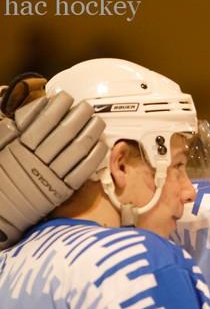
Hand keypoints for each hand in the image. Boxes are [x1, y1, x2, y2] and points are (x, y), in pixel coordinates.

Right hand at [0, 91, 106, 248]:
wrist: (1, 211)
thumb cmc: (2, 177)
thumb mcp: (2, 149)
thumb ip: (12, 130)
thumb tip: (33, 110)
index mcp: (21, 148)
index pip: (44, 121)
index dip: (58, 107)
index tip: (66, 97)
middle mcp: (38, 159)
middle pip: (65, 132)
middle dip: (79, 115)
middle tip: (87, 106)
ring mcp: (52, 175)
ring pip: (78, 149)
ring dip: (92, 132)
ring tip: (98, 121)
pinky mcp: (63, 189)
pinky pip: (83, 169)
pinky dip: (94, 156)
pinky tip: (101, 144)